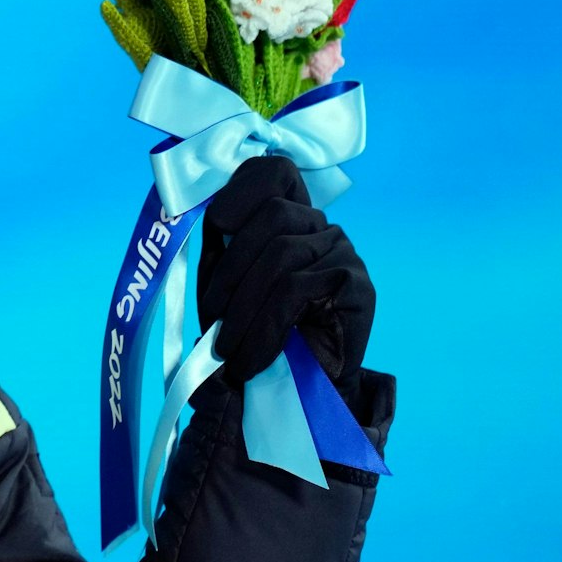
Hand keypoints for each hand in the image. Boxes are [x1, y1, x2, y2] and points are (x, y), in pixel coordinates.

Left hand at [196, 156, 374, 397]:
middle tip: (212, 321)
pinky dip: (264, 328)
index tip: (217, 224)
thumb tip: (207, 218)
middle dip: (229, 271)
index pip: (275, 172)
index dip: (243, 188)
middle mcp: (318, 225)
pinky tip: (251, 358)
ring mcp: (342, 250)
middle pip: (271, 216)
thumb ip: (219, 247)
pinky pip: (297, 289)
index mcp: (286, 216)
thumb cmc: (253, 331)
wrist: (296, 389)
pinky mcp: (355, 283)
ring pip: (281, 256)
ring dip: (243, 310)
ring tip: (228, 351)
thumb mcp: (225, 284)